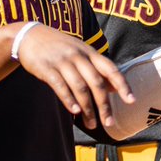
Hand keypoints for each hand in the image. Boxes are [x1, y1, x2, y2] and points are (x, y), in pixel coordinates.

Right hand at [16, 23, 134, 129]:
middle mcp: (78, 56)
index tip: (131, 100)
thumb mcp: (80, 52)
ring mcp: (62, 61)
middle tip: (108, 123)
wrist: (29, 35)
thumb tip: (116, 88)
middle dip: (104, 105)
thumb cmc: (59, 47)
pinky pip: (60, 86)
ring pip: (80, 88)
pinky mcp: (47, 68)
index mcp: (89, 52)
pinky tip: (75, 112)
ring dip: (87, 109)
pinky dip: (69, 100)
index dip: (122, 85)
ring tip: (91, 124)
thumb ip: (97, 68)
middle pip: (96, 83)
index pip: (110, 69)